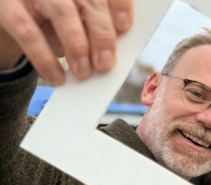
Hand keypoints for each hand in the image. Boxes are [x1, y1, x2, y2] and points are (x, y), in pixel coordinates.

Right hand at [0, 0, 132, 83]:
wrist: (10, 15)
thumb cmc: (53, 19)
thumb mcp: (76, 19)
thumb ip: (94, 26)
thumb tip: (112, 51)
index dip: (119, 4)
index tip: (124, 27)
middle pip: (88, 0)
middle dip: (101, 33)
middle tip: (105, 64)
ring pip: (61, 10)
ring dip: (77, 45)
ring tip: (83, 72)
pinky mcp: (6, 6)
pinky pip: (28, 32)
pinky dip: (45, 58)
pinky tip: (56, 77)